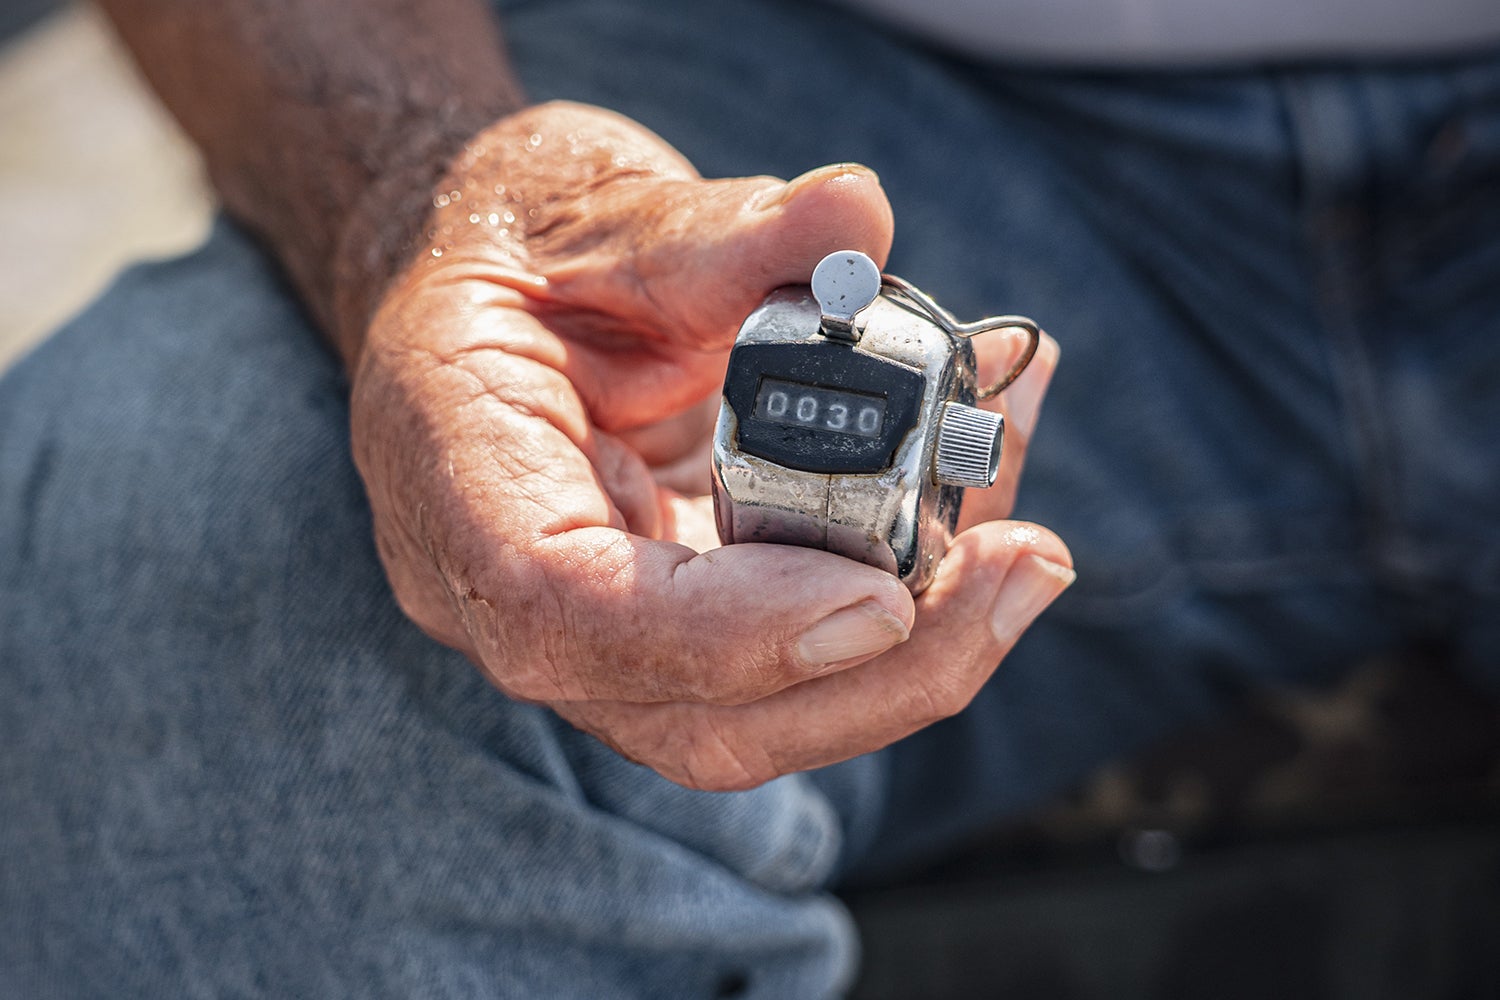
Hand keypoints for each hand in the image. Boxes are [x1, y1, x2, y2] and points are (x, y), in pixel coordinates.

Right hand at [347, 101, 1072, 790]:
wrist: (479, 281)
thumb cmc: (517, 242)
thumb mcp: (602, 210)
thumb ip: (723, 229)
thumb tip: (859, 215)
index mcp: (459, 480)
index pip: (564, 613)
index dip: (727, 633)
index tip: (882, 598)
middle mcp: (509, 598)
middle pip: (693, 718)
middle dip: (881, 674)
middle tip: (1025, 567)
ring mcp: (594, 632)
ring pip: (758, 719)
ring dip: (916, 650)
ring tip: (1026, 537)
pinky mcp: (670, 628)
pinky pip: (787, 665)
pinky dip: (898, 609)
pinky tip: (977, 507)